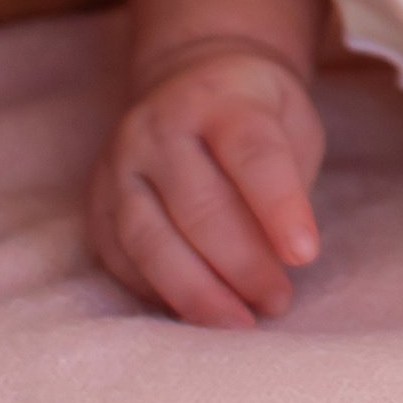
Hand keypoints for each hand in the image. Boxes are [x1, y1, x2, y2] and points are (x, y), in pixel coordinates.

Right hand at [86, 40, 325, 327]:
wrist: (189, 80)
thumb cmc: (258, 112)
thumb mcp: (292, 123)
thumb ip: (290, 179)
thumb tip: (282, 259)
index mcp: (219, 99)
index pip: (252, 154)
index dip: (279, 208)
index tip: (305, 256)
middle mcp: (159, 128)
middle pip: (198, 207)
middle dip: (242, 265)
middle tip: (278, 301)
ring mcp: (119, 164)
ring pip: (150, 240)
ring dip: (198, 293)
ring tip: (240, 322)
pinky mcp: (96, 200)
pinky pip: (121, 258)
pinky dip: (158, 292)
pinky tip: (195, 312)